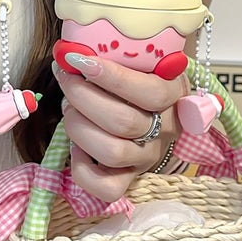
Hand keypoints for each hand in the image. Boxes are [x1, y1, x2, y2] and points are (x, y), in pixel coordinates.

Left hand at [52, 53, 188, 202]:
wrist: (153, 109)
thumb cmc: (139, 77)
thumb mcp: (141, 60)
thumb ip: (117, 54)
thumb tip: (68, 52)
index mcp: (175, 94)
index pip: (149, 92)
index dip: (111, 77)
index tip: (78, 60)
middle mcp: (167, 129)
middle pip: (123, 122)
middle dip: (82, 97)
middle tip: (66, 80)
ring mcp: (148, 157)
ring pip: (112, 152)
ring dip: (78, 126)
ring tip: (68, 109)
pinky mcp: (130, 178)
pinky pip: (107, 188)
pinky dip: (82, 169)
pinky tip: (75, 146)